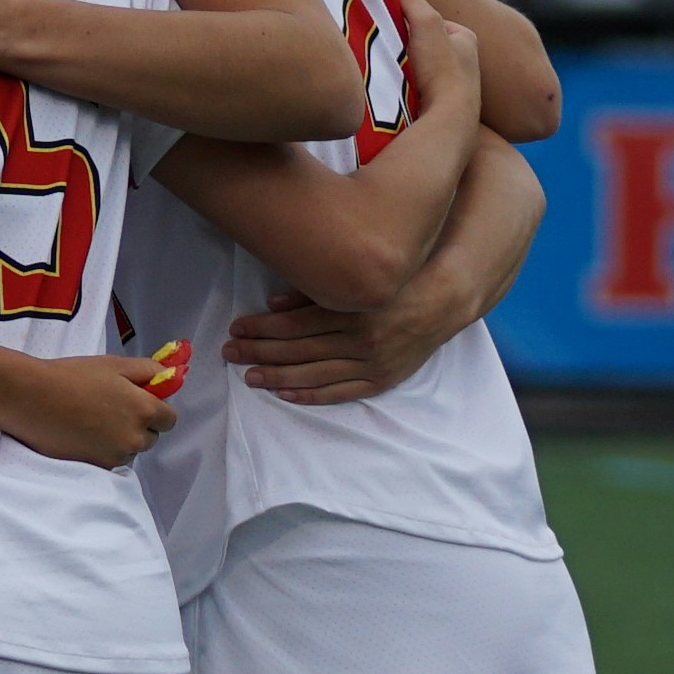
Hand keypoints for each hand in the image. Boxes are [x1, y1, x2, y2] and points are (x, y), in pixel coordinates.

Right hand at [0, 340, 188, 469]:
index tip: (138, 401)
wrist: (31, 398)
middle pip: (151, 437)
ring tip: (93, 421)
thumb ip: (149, 371)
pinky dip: (103, 450)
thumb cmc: (72, 376)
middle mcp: (134, 438)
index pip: (169, 419)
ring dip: (121, 440)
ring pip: (130, 450)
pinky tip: (83, 434)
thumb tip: (172, 378)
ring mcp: (115, 456)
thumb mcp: (115, 364)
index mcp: (144, 410)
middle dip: (139, 426)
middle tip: (111, 408)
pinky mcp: (96, 467)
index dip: (156, 409)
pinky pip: (110, 460)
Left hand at [227, 278, 472, 405]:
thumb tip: (273, 304)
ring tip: (249, 376)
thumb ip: (316, 292)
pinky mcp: (380, 380)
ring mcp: (371, 364)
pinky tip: (284, 393)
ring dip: (277, 376)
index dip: (261, 328)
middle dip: (259, 352)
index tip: (236, 327)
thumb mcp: (358, 279)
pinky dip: (309, 394)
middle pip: (298, 351)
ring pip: (314, 375)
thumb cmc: (396, 283)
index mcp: (353, 311)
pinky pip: (338, 393)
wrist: (443, 302)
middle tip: (230, 352)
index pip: (295, 325)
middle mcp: (361, 341)